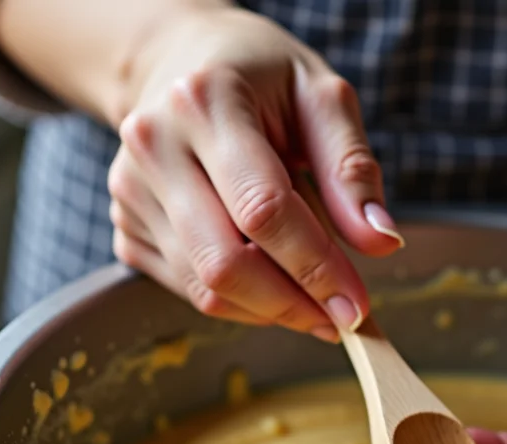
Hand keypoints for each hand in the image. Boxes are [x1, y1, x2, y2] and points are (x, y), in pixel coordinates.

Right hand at [105, 7, 403, 340]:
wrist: (178, 62)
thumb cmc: (261, 78)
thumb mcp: (321, 97)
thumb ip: (351, 168)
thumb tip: (381, 242)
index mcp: (205, 102)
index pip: (262, 209)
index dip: (315, 267)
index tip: (358, 307)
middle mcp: (154, 145)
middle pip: (223, 261)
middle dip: (292, 305)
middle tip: (342, 320)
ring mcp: (131, 190)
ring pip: (204, 287)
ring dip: (270, 310)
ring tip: (316, 302)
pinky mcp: (125, 226)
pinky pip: (187, 289)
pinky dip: (240, 302)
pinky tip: (273, 281)